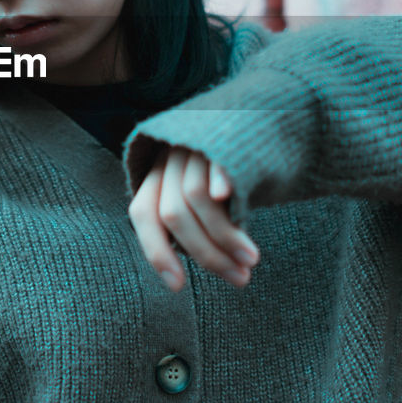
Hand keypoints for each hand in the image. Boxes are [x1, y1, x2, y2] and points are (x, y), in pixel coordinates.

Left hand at [127, 145, 259, 290]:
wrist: (258, 116)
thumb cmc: (227, 171)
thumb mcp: (198, 194)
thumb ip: (191, 223)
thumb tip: (192, 273)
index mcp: (157, 172)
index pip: (144, 213)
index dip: (156, 252)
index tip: (178, 286)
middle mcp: (170, 155)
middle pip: (173, 213)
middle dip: (206, 254)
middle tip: (238, 278)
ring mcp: (195, 142)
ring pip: (195, 195)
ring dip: (225, 236)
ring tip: (250, 260)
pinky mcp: (223, 132)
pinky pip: (216, 160)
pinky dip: (219, 180)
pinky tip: (229, 199)